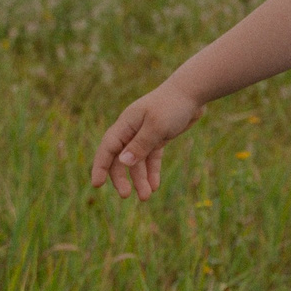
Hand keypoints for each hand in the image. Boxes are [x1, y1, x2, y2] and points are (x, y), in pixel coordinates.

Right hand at [89, 83, 201, 200]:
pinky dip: (152, 172)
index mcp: (125, 125)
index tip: (97, 184)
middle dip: (122, 178)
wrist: (193, 93)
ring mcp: (144, 135)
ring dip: (140, 179)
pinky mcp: (158, 138)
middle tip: (125, 195)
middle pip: (121, 159)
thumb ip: (140, 145)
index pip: (108, 148)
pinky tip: (154, 186)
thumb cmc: (172, 106)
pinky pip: (151, 159)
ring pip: (138, 162)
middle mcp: (131, 131)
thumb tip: (123, 162)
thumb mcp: (156, 126)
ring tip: (146, 197)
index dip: (100, 166)